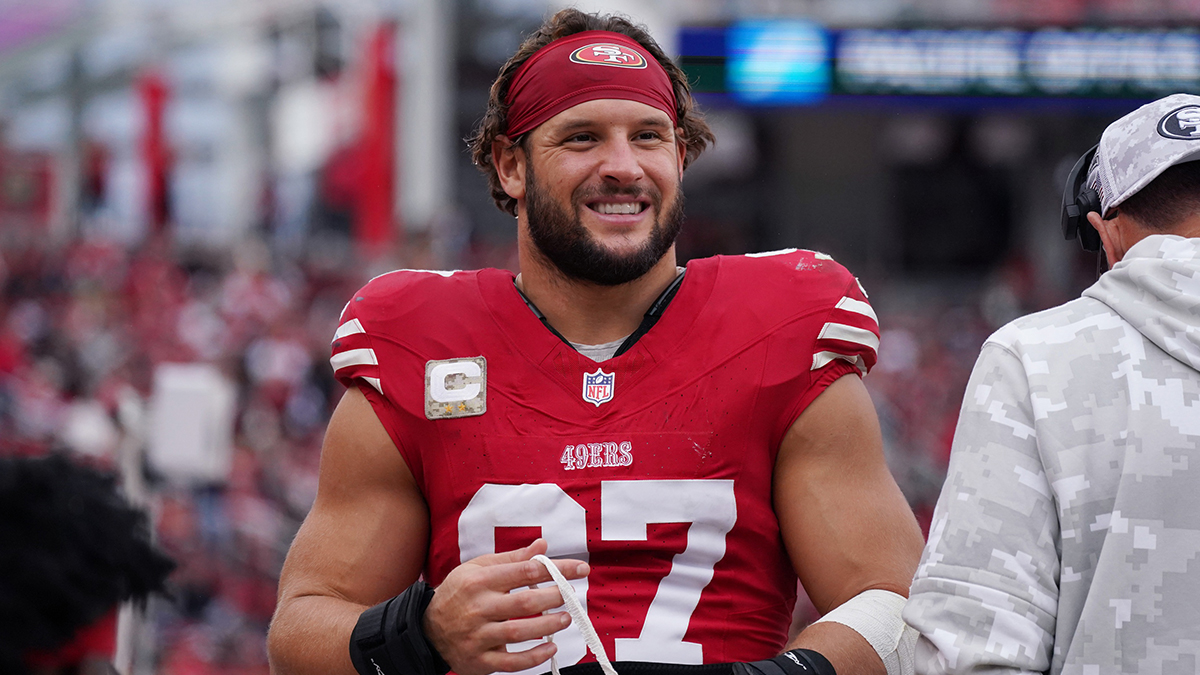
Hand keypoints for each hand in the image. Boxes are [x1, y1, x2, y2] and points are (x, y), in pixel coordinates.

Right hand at [424, 539, 589, 674]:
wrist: (427, 630)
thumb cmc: (459, 594)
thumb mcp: (478, 568)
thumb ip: (513, 559)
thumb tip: (543, 545)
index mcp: (480, 580)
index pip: (526, 571)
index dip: (558, 569)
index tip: (581, 569)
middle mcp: (478, 607)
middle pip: (525, 602)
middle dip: (556, 597)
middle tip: (572, 595)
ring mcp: (478, 636)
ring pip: (520, 632)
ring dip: (549, 625)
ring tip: (566, 618)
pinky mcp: (480, 660)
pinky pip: (511, 662)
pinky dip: (534, 657)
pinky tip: (550, 647)